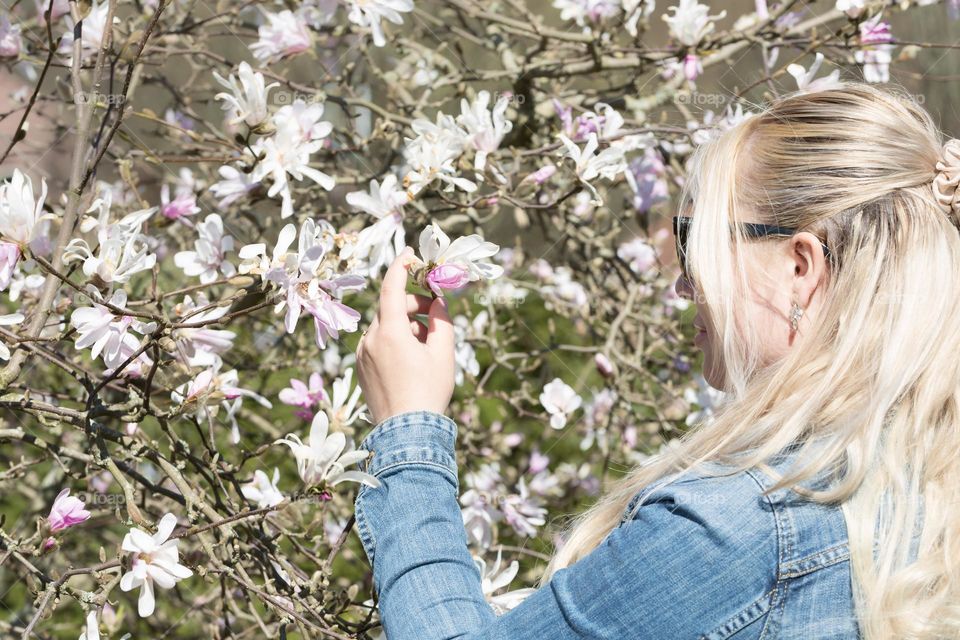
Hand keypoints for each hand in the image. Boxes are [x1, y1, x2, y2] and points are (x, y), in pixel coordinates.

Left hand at [355, 246, 455, 424]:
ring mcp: (362, 355)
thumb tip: (438, 302)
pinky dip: (394, 342)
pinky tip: (412, 361)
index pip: (391, 286)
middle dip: (414, 306)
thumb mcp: (443, 353)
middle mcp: (370, 339)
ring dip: (406, 327)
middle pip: (391, 308)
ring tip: (427, 347)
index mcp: (389, 331)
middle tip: (437, 315)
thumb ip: (442, 321)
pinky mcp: (361, 369)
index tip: (411, 254)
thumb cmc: (428, 392)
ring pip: (385, 327)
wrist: (406, 433)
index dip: (401, 266)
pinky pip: (377, 345)